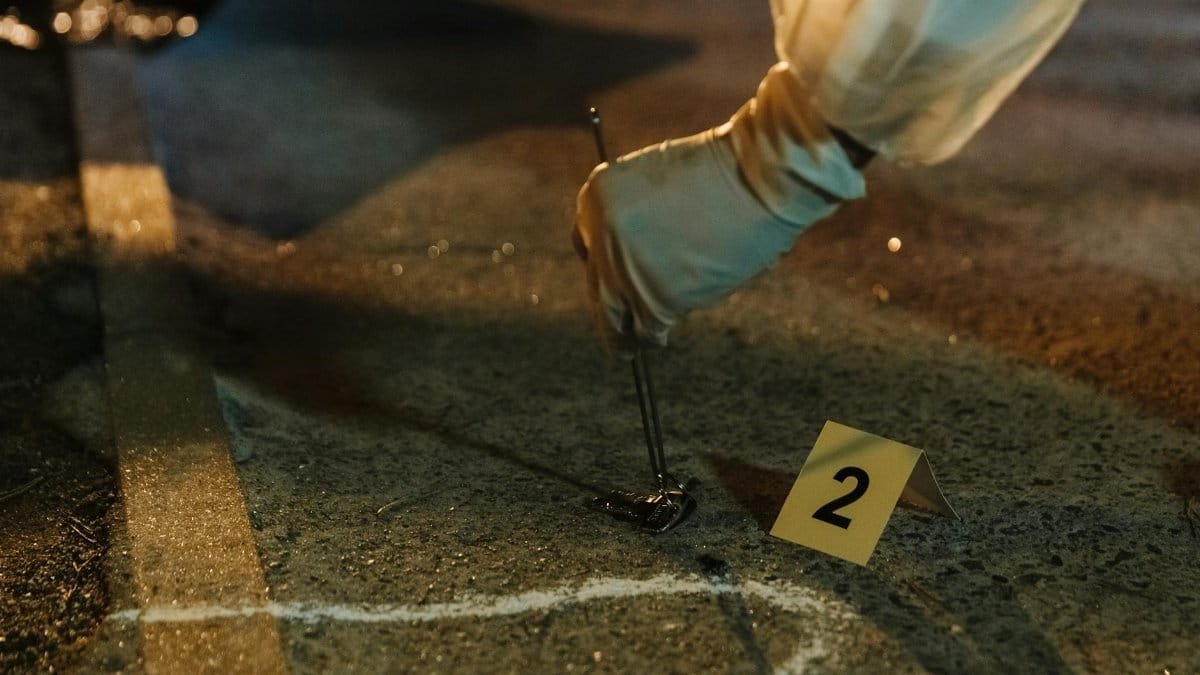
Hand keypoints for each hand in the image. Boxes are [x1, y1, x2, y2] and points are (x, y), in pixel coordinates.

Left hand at [572, 63, 867, 347]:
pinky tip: (660, 338)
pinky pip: (648, 329)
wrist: (759, 177)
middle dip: (611, 306)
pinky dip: (654, 337)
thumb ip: (640, 214)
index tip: (614, 283)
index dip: (603, 268)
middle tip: (620, 325)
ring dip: (624, 335)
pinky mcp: (655, 298)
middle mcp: (599, 234)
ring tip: (632, 346)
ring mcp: (624, 269)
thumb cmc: (727, 172)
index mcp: (597, 197)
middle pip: (598, 286)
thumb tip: (638, 257)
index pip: (587, 245)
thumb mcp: (661, 180)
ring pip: (613, 317)